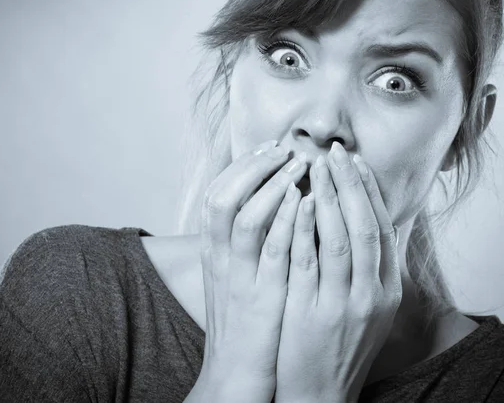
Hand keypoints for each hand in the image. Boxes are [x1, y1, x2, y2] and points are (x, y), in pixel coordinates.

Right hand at [186, 140, 307, 402]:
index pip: (217, 194)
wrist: (235, 373)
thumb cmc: (243, 321)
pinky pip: (269, 249)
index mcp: (213, 251)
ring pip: (243, 215)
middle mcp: (218, 258)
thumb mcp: (235, 276)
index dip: (243, 167)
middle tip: (283, 146)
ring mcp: (236, 276)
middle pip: (222, 195)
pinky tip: (305, 198)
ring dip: (271, 184)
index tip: (269, 148)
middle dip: (254, 166)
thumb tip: (268, 207)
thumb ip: (245, 243)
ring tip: (297, 163)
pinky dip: (284, 219)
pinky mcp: (259, 296)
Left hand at [274, 142, 402, 402]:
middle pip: (365, 226)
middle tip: (335, 152)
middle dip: (350, 185)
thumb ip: (366, 267)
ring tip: (317, 166)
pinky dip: (305, 229)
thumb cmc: (339, 342)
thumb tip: (356, 220)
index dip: (369, 191)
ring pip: (341, 239)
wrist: (321, 393)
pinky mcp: (312, 312)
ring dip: (330, 198)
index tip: (356, 162)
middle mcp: (372, 294)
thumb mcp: (365, 307)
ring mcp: (343, 304)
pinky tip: (298, 202)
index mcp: (387, 289)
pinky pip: (309, 263)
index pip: (382, 228)